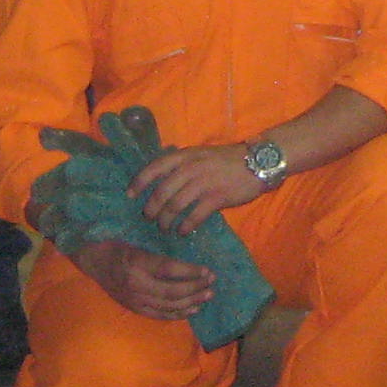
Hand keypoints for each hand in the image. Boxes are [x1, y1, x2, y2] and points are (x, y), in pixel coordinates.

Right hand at [72, 237, 217, 320]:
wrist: (92, 261)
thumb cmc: (117, 246)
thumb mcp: (137, 242)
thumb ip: (159, 252)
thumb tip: (189, 257)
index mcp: (137, 262)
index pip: (169, 270)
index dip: (191, 272)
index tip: (208, 270)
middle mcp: (135, 284)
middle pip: (172, 291)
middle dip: (195, 288)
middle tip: (212, 283)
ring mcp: (134, 299)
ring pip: (168, 306)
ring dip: (191, 302)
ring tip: (207, 295)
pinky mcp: (134, 308)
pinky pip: (159, 315)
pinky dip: (178, 314)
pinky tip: (192, 309)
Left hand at [131, 145, 266, 235]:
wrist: (257, 162)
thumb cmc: (228, 160)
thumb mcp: (201, 154)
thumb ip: (183, 164)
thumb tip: (162, 177)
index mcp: (186, 156)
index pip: (155, 167)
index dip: (139, 182)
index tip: (129, 195)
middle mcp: (191, 168)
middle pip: (162, 191)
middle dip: (152, 208)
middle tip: (149, 218)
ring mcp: (204, 183)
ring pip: (175, 206)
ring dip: (166, 220)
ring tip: (164, 228)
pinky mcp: (217, 198)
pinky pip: (194, 216)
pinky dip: (185, 226)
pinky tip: (183, 231)